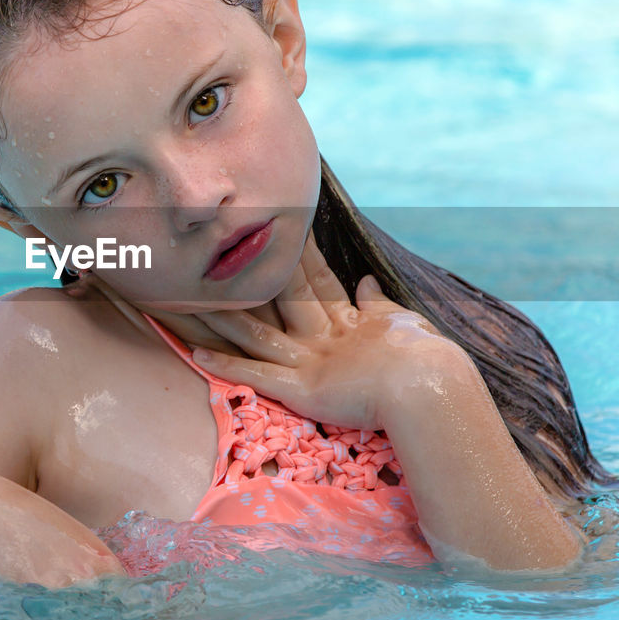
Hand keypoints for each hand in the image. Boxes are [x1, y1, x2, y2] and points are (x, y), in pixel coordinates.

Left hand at [188, 232, 465, 429]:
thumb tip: (364, 280)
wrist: (430, 388)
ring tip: (188, 298)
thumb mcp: (400, 324)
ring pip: (255, 332)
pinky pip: (255, 374)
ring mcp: (310, 360)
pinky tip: (195, 351)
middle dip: (249, 273)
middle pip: (278, 297)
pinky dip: (226, 364)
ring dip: (223, 316)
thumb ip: (377, 304)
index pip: (317, 281)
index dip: (297, 256)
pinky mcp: (300, 388)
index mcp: (351, 322)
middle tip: (218, 246)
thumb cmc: (427, 360)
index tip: (280, 231)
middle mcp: (324, 335)